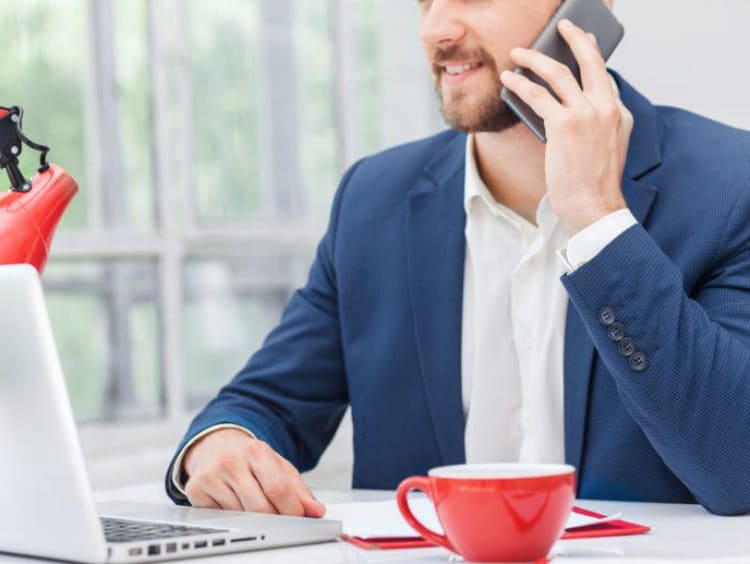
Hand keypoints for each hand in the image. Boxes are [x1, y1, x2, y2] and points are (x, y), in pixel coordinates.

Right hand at [183, 428, 325, 516]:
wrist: (215, 445)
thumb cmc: (249, 459)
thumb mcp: (277, 466)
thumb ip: (298, 489)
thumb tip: (316, 511)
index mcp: (257, 451)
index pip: (278, 487)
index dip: (291, 509)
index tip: (299, 519)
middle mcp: (232, 460)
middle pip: (259, 507)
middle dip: (274, 520)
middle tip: (279, 521)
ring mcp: (212, 474)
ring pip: (241, 515)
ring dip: (252, 519)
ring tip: (252, 506)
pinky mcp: (195, 488)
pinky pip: (221, 518)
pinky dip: (232, 518)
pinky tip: (232, 503)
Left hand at [500, 19, 632, 234]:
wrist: (594, 206)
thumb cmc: (593, 182)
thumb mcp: (607, 147)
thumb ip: (598, 123)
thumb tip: (570, 105)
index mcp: (619, 112)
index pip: (603, 74)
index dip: (591, 53)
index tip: (583, 39)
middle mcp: (606, 107)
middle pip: (590, 60)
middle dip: (574, 36)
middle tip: (561, 25)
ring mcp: (586, 114)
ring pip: (558, 73)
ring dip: (534, 58)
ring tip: (518, 53)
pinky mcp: (564, 125)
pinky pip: (537, 95)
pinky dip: (520, 84)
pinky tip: (509, 79)